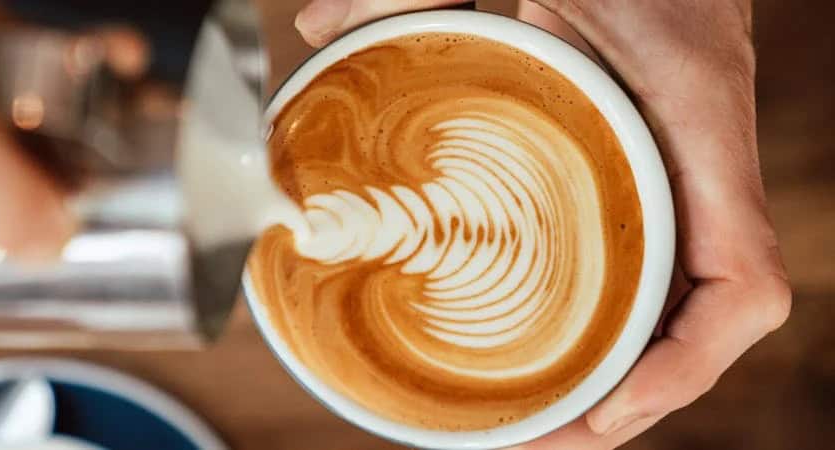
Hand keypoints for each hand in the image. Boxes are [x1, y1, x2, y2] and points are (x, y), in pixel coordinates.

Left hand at [295, 1, 791, 447]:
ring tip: (542, 408)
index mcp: (693, 119)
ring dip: (626, 365)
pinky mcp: (667, 163)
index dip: (683, 369)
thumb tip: (319, 27)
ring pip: (685, 301)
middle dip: (631, 395)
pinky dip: (624, 310)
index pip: (742, 282)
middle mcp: (706, 161)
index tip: (606, 410)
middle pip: (703, 321)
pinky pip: (666, 258)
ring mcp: (693, 168)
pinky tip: (563, 325)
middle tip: (535, 431)